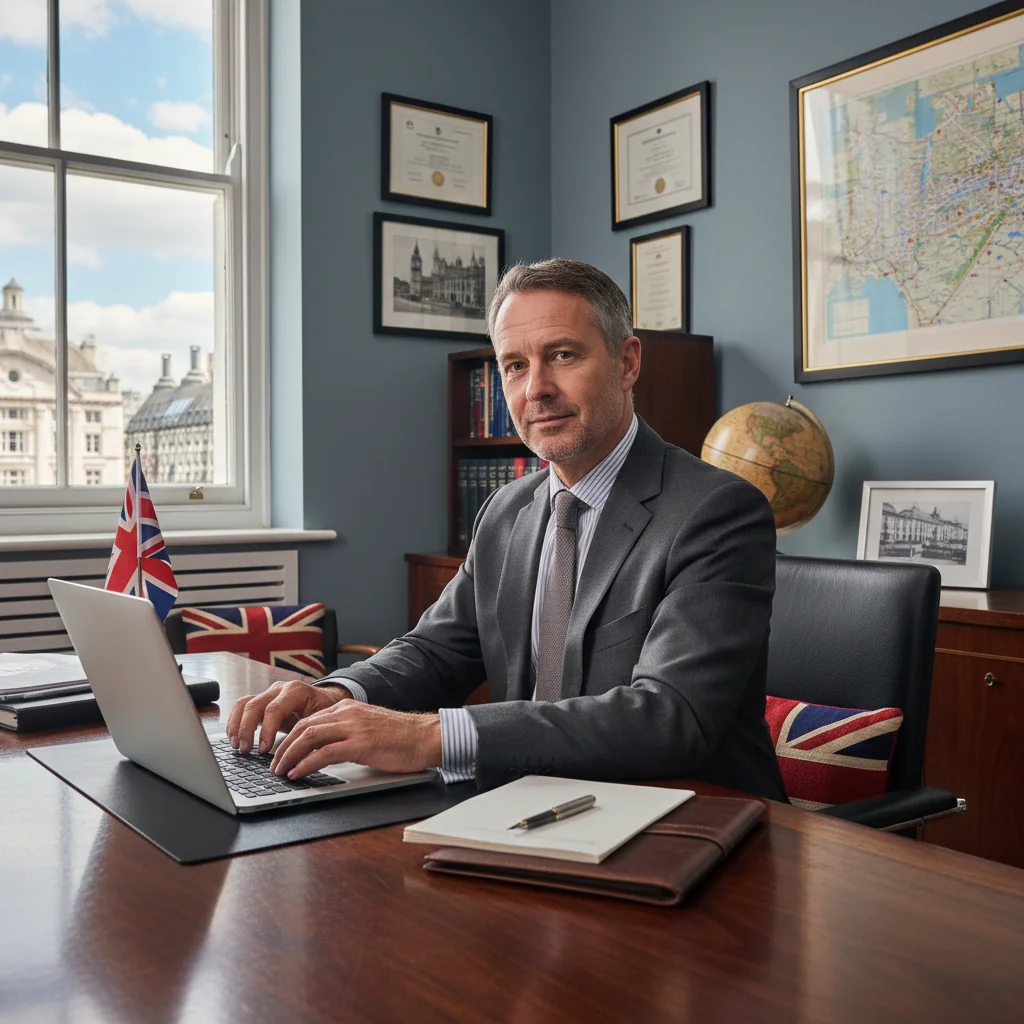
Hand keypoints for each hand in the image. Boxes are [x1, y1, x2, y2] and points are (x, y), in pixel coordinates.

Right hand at [226, 679, 350, 753]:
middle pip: (255, 705)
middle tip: (246, 750)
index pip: (275, 709)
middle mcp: (280, 689)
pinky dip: (235, 722)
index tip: (264, 750)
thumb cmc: (324, 713)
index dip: (267, 730)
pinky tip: (234, 738)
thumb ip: (309, 735)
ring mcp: (269, 694)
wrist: (325, 701)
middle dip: (247, 729)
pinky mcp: (262, 701)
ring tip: (237, 746)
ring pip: (245, 704)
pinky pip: (242, 707)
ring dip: (237, 726)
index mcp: (297, 691)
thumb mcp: (321, 722)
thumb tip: (300, 759)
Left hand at [270, 701, 441, 777]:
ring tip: (280, 771)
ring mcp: (354, 728)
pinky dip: (307, 764)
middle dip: (284, 748)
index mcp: (348, 708)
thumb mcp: (368, 728)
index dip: (290, 737)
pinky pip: (325, 753)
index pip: (309, 720)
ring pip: (309, 737)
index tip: (280, 753)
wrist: (426, 736)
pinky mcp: (362, 744)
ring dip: (290, 756)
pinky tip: (298, 774)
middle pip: (304, 727)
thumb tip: (324, 750)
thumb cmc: (402, 737)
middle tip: (274, 765)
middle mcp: (348, 713)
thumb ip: (347, 732)